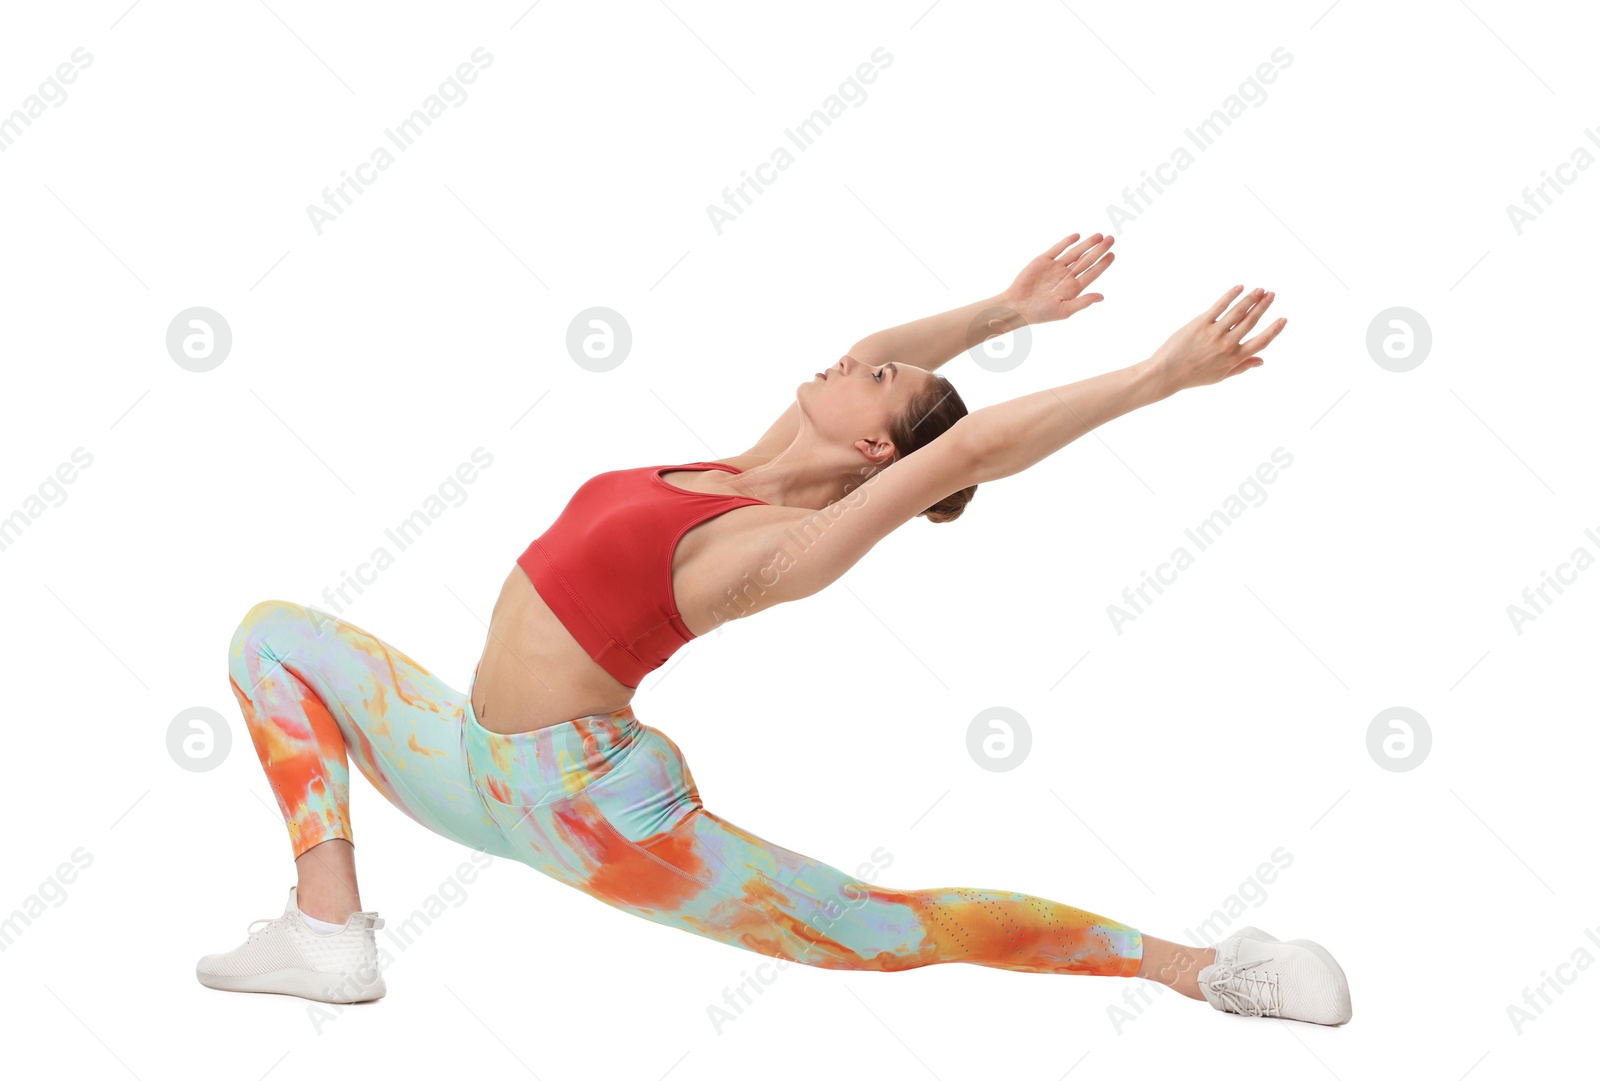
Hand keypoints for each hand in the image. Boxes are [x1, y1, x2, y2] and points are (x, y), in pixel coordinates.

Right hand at [1000, 232, 1115, 324]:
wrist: (1017, 306)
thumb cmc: (1040, 313)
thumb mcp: (1064, 310)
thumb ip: (1083, 302)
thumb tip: (1102, 296)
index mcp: (1073, 288)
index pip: (1092, 273)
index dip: (1103, 264)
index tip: (1112, 254)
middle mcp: (1066, 276)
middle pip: (1086, 260)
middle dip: (1099, 250)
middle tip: (1111, 239)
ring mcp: (1055, 267)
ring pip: (1075, 253)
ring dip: (1087, 244)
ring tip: (1099, 235)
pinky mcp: (1043, 261)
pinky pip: (1057, 249)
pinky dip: (1066, 242)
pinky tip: (1077, 236)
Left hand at [1142, 285, 1286, 396]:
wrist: (1166, 373)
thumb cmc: (1193, 376)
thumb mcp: (1220, 376)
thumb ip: (1242, 367)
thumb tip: (1262, 361)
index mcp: (1234, 358)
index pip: (1260, 342)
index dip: (1274, 330)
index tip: (1283, 319)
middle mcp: (1227, 345)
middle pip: (1251, 321)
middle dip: (1263, 306)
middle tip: (1272, 294)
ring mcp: (1214, 333)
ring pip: (1238, 311)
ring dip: (1251, 298)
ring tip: (1260, 290)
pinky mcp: (1200, 323)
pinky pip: (1219, 306)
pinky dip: (1230, 295)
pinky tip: (1239, 287)